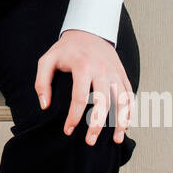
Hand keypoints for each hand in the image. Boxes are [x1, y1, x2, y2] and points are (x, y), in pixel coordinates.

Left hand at [34, 29, 132, 145]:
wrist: (89, 31)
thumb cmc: (66, 49)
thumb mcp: (47, 60)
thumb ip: (42, 82)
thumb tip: (45, 106)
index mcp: (83, 67)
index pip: (80, 98)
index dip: (74, 117)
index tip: (68, 131)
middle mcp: (102, 70)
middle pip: (103, 102)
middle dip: (97, 124)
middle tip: (90, 141)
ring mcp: (114, 72)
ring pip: (122, 100)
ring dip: (121, 122)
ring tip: (117, 140)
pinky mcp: (122, 74)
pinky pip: (129, 94)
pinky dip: (130, 111)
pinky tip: (126, 125)